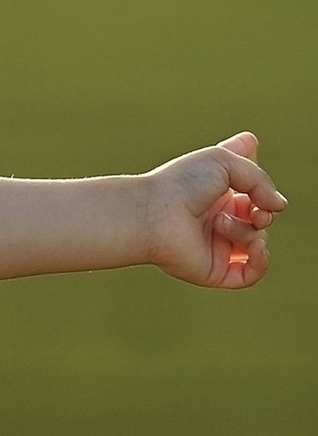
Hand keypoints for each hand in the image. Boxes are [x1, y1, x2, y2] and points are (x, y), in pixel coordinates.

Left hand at [143, 134, 283, 287]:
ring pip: (257, 243)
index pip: (253, 194)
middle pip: (260, 220)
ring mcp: (217, 247)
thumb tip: (280, 206)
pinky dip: (261, 261)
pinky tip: (256, 247)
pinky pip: (250, 274)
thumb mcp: (226, 162)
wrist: (155, 212)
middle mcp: (218, 221)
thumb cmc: (183, 183)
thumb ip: (260, 180)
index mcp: (219, 194)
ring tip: (220, 222)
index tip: (253, 182)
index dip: (262, 189)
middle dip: (262, 213)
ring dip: (249, 230)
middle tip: (253, 210)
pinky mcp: (214, 270)